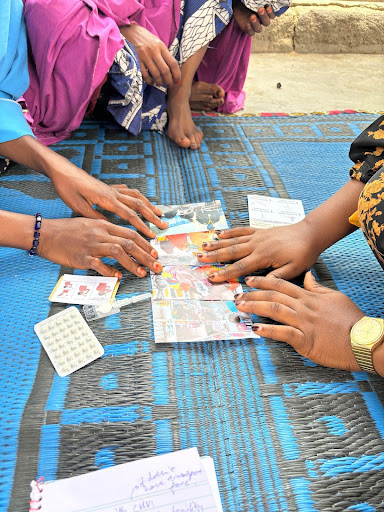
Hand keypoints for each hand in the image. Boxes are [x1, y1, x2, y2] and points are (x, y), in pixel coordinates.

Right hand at [38, 217, 161, 276]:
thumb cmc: (67, 231)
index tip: (154, 252)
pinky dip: (110, 271)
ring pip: (118, 252)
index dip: (145, 244)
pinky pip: (99, 265)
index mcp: (103, 225)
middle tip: (157, 266)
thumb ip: (106, 232)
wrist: (45, 234)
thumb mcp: (89, 225)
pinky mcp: (82, 258)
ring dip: (133, 264)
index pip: (130, 233)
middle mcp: (100, 234)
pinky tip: (118, 277)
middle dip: (146, 255)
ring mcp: (91, 245)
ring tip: (142, 273)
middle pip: (129, 243)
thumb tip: (121, 242)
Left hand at [47, 161, 167, 237]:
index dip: (142, 226)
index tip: (151, 236)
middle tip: (164, 226)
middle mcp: (113, 193)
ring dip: (149, 206)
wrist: (61, 170)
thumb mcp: (78, 206)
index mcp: (107, 199)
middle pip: (139, 205)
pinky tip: (141, 201)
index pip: (129, 215)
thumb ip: (95, 216)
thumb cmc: (67, 188)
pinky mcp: (108, 187)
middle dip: (152, 217)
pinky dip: (139, 197)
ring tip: (159, 214)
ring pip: (137, 197)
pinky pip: (129, 191)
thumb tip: (110, 227)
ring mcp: (112, 188)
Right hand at [120, 24, 180, 86]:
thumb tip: (171, 69)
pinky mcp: (136, 60)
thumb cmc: (145, 38)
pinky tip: (151, 82)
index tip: (177, 81)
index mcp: (161, 46)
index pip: (173, 63)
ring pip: (156, 74)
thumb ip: (163, 54)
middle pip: (165, 71)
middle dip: (169, 81)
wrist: (129, 31)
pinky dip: (149, 80)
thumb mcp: (157, 42)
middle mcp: (154, 51)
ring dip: (159, 82)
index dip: (177, 74)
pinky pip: (145, 74)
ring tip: (160, 83)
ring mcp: (145, 56)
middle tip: (170, 85)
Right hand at [197, 223, 320, 281]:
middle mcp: (257, 245)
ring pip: (233, 241)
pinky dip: (229, 232)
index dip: (224, 273)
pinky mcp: (259, 231)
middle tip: (198, 259)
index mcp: (264, 256)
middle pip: (231, 252)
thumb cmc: (304, 253)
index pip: (240, 267)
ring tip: (202, 246)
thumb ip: (276, 277)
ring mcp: (257, 237)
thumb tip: (257, 284)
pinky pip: (241, 231)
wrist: (310, 233)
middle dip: (213, 257)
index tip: (211, 277)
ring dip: (216, 244)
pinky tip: (219, 234)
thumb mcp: (294, 270)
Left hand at [233, 2, 275, 35]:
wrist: (237, 5)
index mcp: (265, 13)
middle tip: (260, 9)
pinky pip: (251, 33)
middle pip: (266, 23)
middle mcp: (261, 20)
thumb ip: (259, 1)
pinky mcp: (248, 29)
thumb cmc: (247, 1)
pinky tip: (247, 24)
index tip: (268, 7)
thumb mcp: (253, 0)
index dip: (271, 13)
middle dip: (264, 16)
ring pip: (259, 29)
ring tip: (252, 16)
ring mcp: (254, 26)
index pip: (272, 16)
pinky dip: (250, 29)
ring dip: (256, 24)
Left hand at [236, 272, 364, 371]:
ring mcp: (304, 323)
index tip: (249, 280)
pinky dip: (267, 330)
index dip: (263, 281)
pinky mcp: (305, 340)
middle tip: (237, 294)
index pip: (282, 284)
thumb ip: (317, 287)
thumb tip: (307, 276)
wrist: (363, 340)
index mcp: (310, 297)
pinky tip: (255, 328)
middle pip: (273, 295)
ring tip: (240, 307)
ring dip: (254, 307)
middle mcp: (304, 307)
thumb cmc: (351, 320)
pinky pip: (283, 333)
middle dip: (252, 294)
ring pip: (275, 310)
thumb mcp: (335, 297)